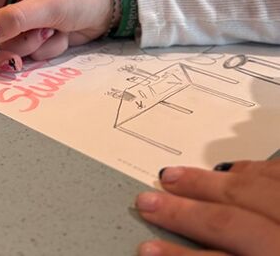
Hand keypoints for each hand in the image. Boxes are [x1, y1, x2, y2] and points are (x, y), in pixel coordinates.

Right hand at [0, 0, 112, 72]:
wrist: (110, 6)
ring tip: (51, 32)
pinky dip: (43, 51)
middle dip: (3, 44)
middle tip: (19, 54)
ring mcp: (18, 22)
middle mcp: (5, 0)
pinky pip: (25, 55)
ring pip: (4, 48)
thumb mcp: (48, 4)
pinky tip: (59, 37)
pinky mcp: (31, 39)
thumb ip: (16, 19)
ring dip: (29, 47)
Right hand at [136, 159, 279, 254]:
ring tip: (172, 176)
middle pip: (231, 220)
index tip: (148, 248)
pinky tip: (227, 168)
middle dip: (184, 210)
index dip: (180, 254)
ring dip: (206, 181)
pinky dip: (249, 169)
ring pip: (251, 188)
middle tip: (148, 202)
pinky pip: (277, 172)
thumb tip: (179, 244)